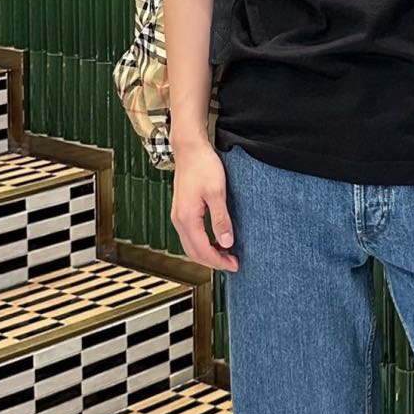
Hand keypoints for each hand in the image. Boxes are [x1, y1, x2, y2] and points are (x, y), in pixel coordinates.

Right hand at [169, 141, 239, 270]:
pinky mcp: (182, 211)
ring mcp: (178, 215)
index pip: (202, 250)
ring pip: (191, 245)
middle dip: (213, 261)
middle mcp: (179, 219)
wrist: (189, 148)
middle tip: (233, 263)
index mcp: (186, 218)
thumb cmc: (202, 166)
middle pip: (194, 252)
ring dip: (208, 253)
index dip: (219, 261)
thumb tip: (226, 242)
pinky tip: (216, 241)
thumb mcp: (217, 192)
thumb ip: (221, 219)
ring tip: (227, 254)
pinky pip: (191, 236)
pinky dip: (203, 244)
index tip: (234, 264)